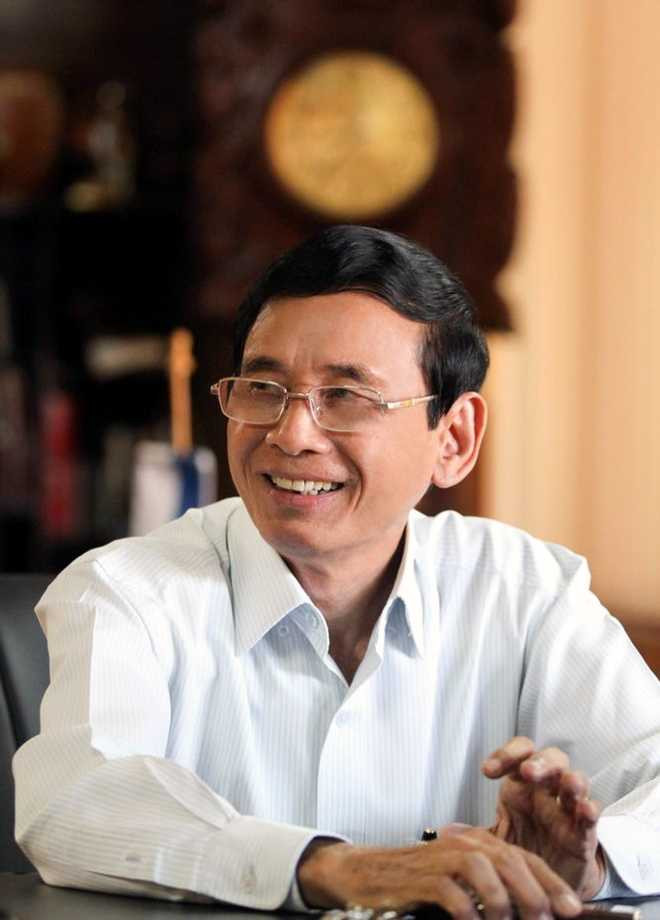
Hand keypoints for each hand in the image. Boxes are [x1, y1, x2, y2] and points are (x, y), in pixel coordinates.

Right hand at [297, 830, 582, 919]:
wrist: (368, 874)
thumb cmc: (418, 881)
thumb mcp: (460, 879)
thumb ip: (492, 887)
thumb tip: (530, 911)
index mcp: (478, 842)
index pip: (525, 858)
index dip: (552, 883)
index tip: (573, 909)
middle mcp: (465, 844)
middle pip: (512, 860)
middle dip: (536, 893)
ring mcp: (443, 857)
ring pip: (487, 871)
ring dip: (504, 903)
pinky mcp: (423, 876)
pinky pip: (455, 893)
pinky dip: (469, 912)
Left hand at [482, 736, 604, 898]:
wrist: (546, 887)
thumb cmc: (522, 850)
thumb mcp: (495, 841)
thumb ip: (474, 835)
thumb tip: (444, 831)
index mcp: (521, 786)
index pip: (517, 754)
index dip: (505, 755)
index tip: (488, 771)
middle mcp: (546, 791)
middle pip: (549, 759)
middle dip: (540, 762)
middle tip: (528, 772)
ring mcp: (567, 810)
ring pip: (576, 780)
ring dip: (572, 781)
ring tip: (568, 786)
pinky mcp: (584, 833)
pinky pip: (592, 815)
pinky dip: (590, 810)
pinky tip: (585, 810)